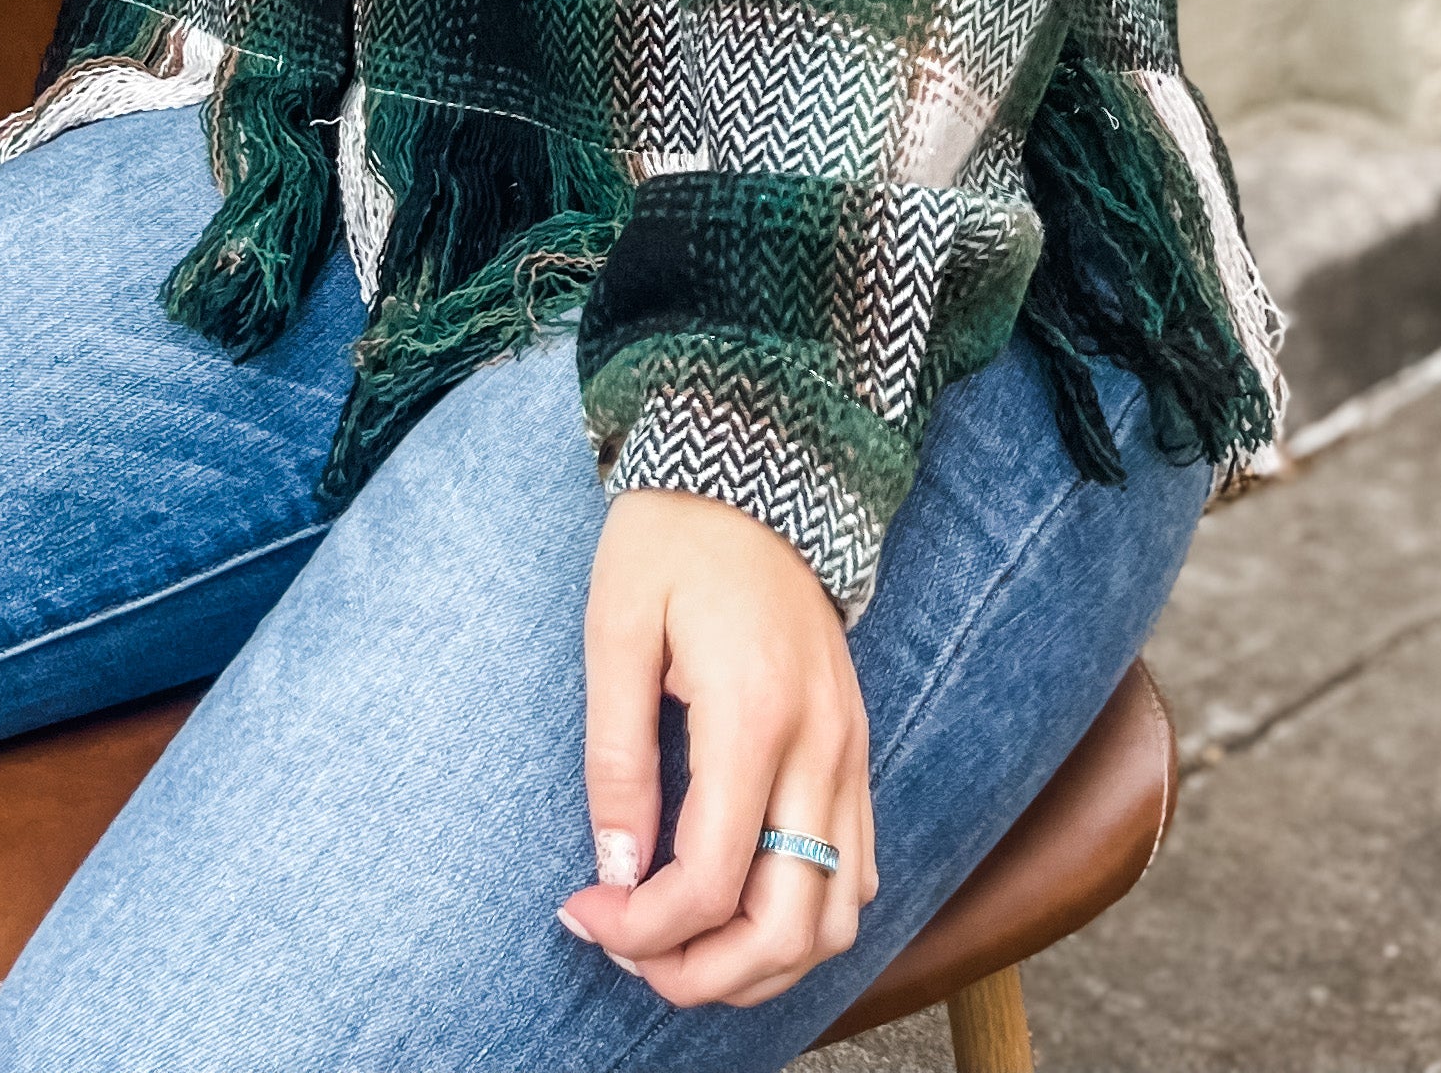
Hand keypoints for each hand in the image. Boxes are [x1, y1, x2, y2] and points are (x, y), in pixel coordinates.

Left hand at [558, 490, 878, 1010]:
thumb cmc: (671, 538)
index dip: (639, 929)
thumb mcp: (615, 629)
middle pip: (789, 929)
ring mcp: (851, 751)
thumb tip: (615, 869)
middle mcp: (821, 746)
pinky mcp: (857, 749)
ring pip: (838, 919)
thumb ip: (616, 757)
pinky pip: (855, 873)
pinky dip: (801, 918)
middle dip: (702, 973)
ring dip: (761, 962)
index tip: (583, 915)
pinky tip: (736, 901)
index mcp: (755, 714)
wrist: (755, 466)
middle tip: (629, 953)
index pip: (710, 881)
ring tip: (682, 944)